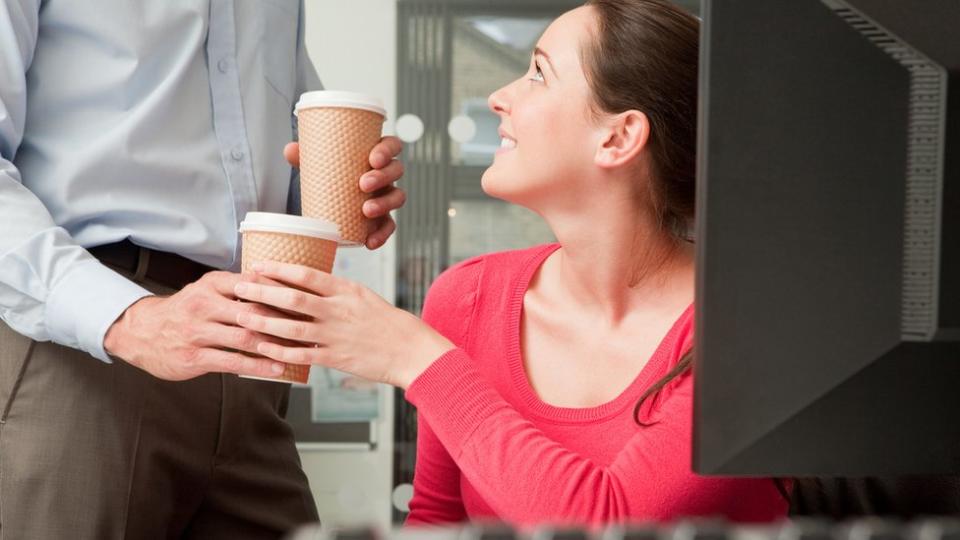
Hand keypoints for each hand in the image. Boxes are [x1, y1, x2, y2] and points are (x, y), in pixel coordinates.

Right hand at [104, 271, 300, 380]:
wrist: (140, 332)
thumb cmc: (185, 310)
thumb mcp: (207, 289)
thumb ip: (237, 287)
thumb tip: (279, 283)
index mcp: (212, 284)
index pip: (254, 283)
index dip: (283, 292)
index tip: (308, 299)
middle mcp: (205, 304)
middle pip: (254, 310)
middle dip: (286, 320)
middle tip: (312, 327)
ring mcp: (198, 331)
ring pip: (246, 337)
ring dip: (277, 345)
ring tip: (301, 350)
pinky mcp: (195, 356)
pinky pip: (233, 361)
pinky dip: (259, 365)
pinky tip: (277, 368)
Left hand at [232, 261, 454, 388]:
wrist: (410, 349)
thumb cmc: (387, 322)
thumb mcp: (363, 296)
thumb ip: (336, 291)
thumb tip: (308, 283)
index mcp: (346, 290)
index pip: (306, 274)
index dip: (278, 269)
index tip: (257, 265)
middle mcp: (338, 310)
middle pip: (292, 298)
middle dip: (262, 292)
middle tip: (239, 287)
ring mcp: (336, 335)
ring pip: (292, 327)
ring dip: (263, 321)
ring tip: (241, 316)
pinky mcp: (336, 358)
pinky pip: (302, 355)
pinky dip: (279, 351)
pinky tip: (262, 348)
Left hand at [284, 135, 405, 249]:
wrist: (328, 201)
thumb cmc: (330, 175)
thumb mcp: (317, 164)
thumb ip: (304, 156)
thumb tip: (290, 149)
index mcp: (375, 155)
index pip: (392, 146)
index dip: (388, 150)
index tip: (373, 158)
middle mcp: (385, 175)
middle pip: (396, 170)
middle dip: (383, 177)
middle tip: (363, 184)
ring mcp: (385, 196)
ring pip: (397, 197)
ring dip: (385, 203)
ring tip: (366, 211)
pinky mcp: (382, 218)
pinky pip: (389, 226)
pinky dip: (382, 234)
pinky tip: (370, 242)